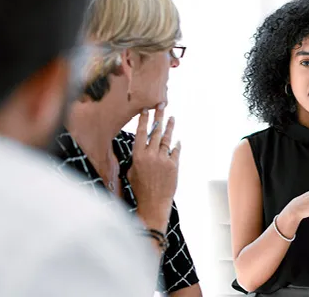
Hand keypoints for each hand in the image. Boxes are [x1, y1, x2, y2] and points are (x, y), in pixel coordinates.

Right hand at [128, 104, 180, 226]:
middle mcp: (151, 155)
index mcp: (138, 156)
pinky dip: (176, 145)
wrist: (153, 203)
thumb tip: (141, 148)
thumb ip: (137, 159)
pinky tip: (177, 140)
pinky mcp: (174, 165)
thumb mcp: (131, 172)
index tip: (146, 110)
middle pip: (156, 131)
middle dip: (159, 117)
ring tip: (172, 118)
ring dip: (170, 127)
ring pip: (167, 139)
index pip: (141, 133)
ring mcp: (163, 159)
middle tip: (162, 105)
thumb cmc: (140, 190)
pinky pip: (175, 151)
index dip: (144, 120)